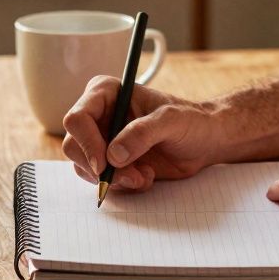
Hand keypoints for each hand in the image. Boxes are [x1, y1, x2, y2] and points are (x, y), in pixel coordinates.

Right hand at [61, 75, 221, 191]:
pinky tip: (146, 176)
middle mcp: (99, 116)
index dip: (86, 143)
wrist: (204, 141)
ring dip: (114, 179)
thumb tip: (113, 155)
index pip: (77, 118)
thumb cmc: (191, 121)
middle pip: (73, 146)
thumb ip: (143, 133)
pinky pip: (101, 180)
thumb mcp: (171, 120)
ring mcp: (102, 140)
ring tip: (145, 175)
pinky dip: (122, 185)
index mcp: (106, 93)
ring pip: (85, 167)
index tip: (105, 163)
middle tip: (130, 176)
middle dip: (100, 168)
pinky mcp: (110, 162)